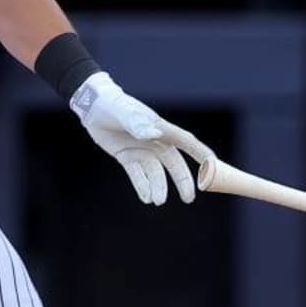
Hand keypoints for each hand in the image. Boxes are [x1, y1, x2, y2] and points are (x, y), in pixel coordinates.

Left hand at [72, 73, 214, 204]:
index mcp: (160, 127)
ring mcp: (142, 150)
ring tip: (156, 201)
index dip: (200, 154)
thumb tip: (155, 134)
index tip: (213, 166)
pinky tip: (145, 198)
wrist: (92, 107)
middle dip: (182, 181)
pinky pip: (138, 175)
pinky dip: (142, 186)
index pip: (186, 142)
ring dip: (158, 187)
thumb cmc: (112, 105)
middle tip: (188, 198)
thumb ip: (138, 123)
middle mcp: (154, 140)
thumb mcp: (124, 113)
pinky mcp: (128, 157)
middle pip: (174, 164)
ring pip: (155, 173)